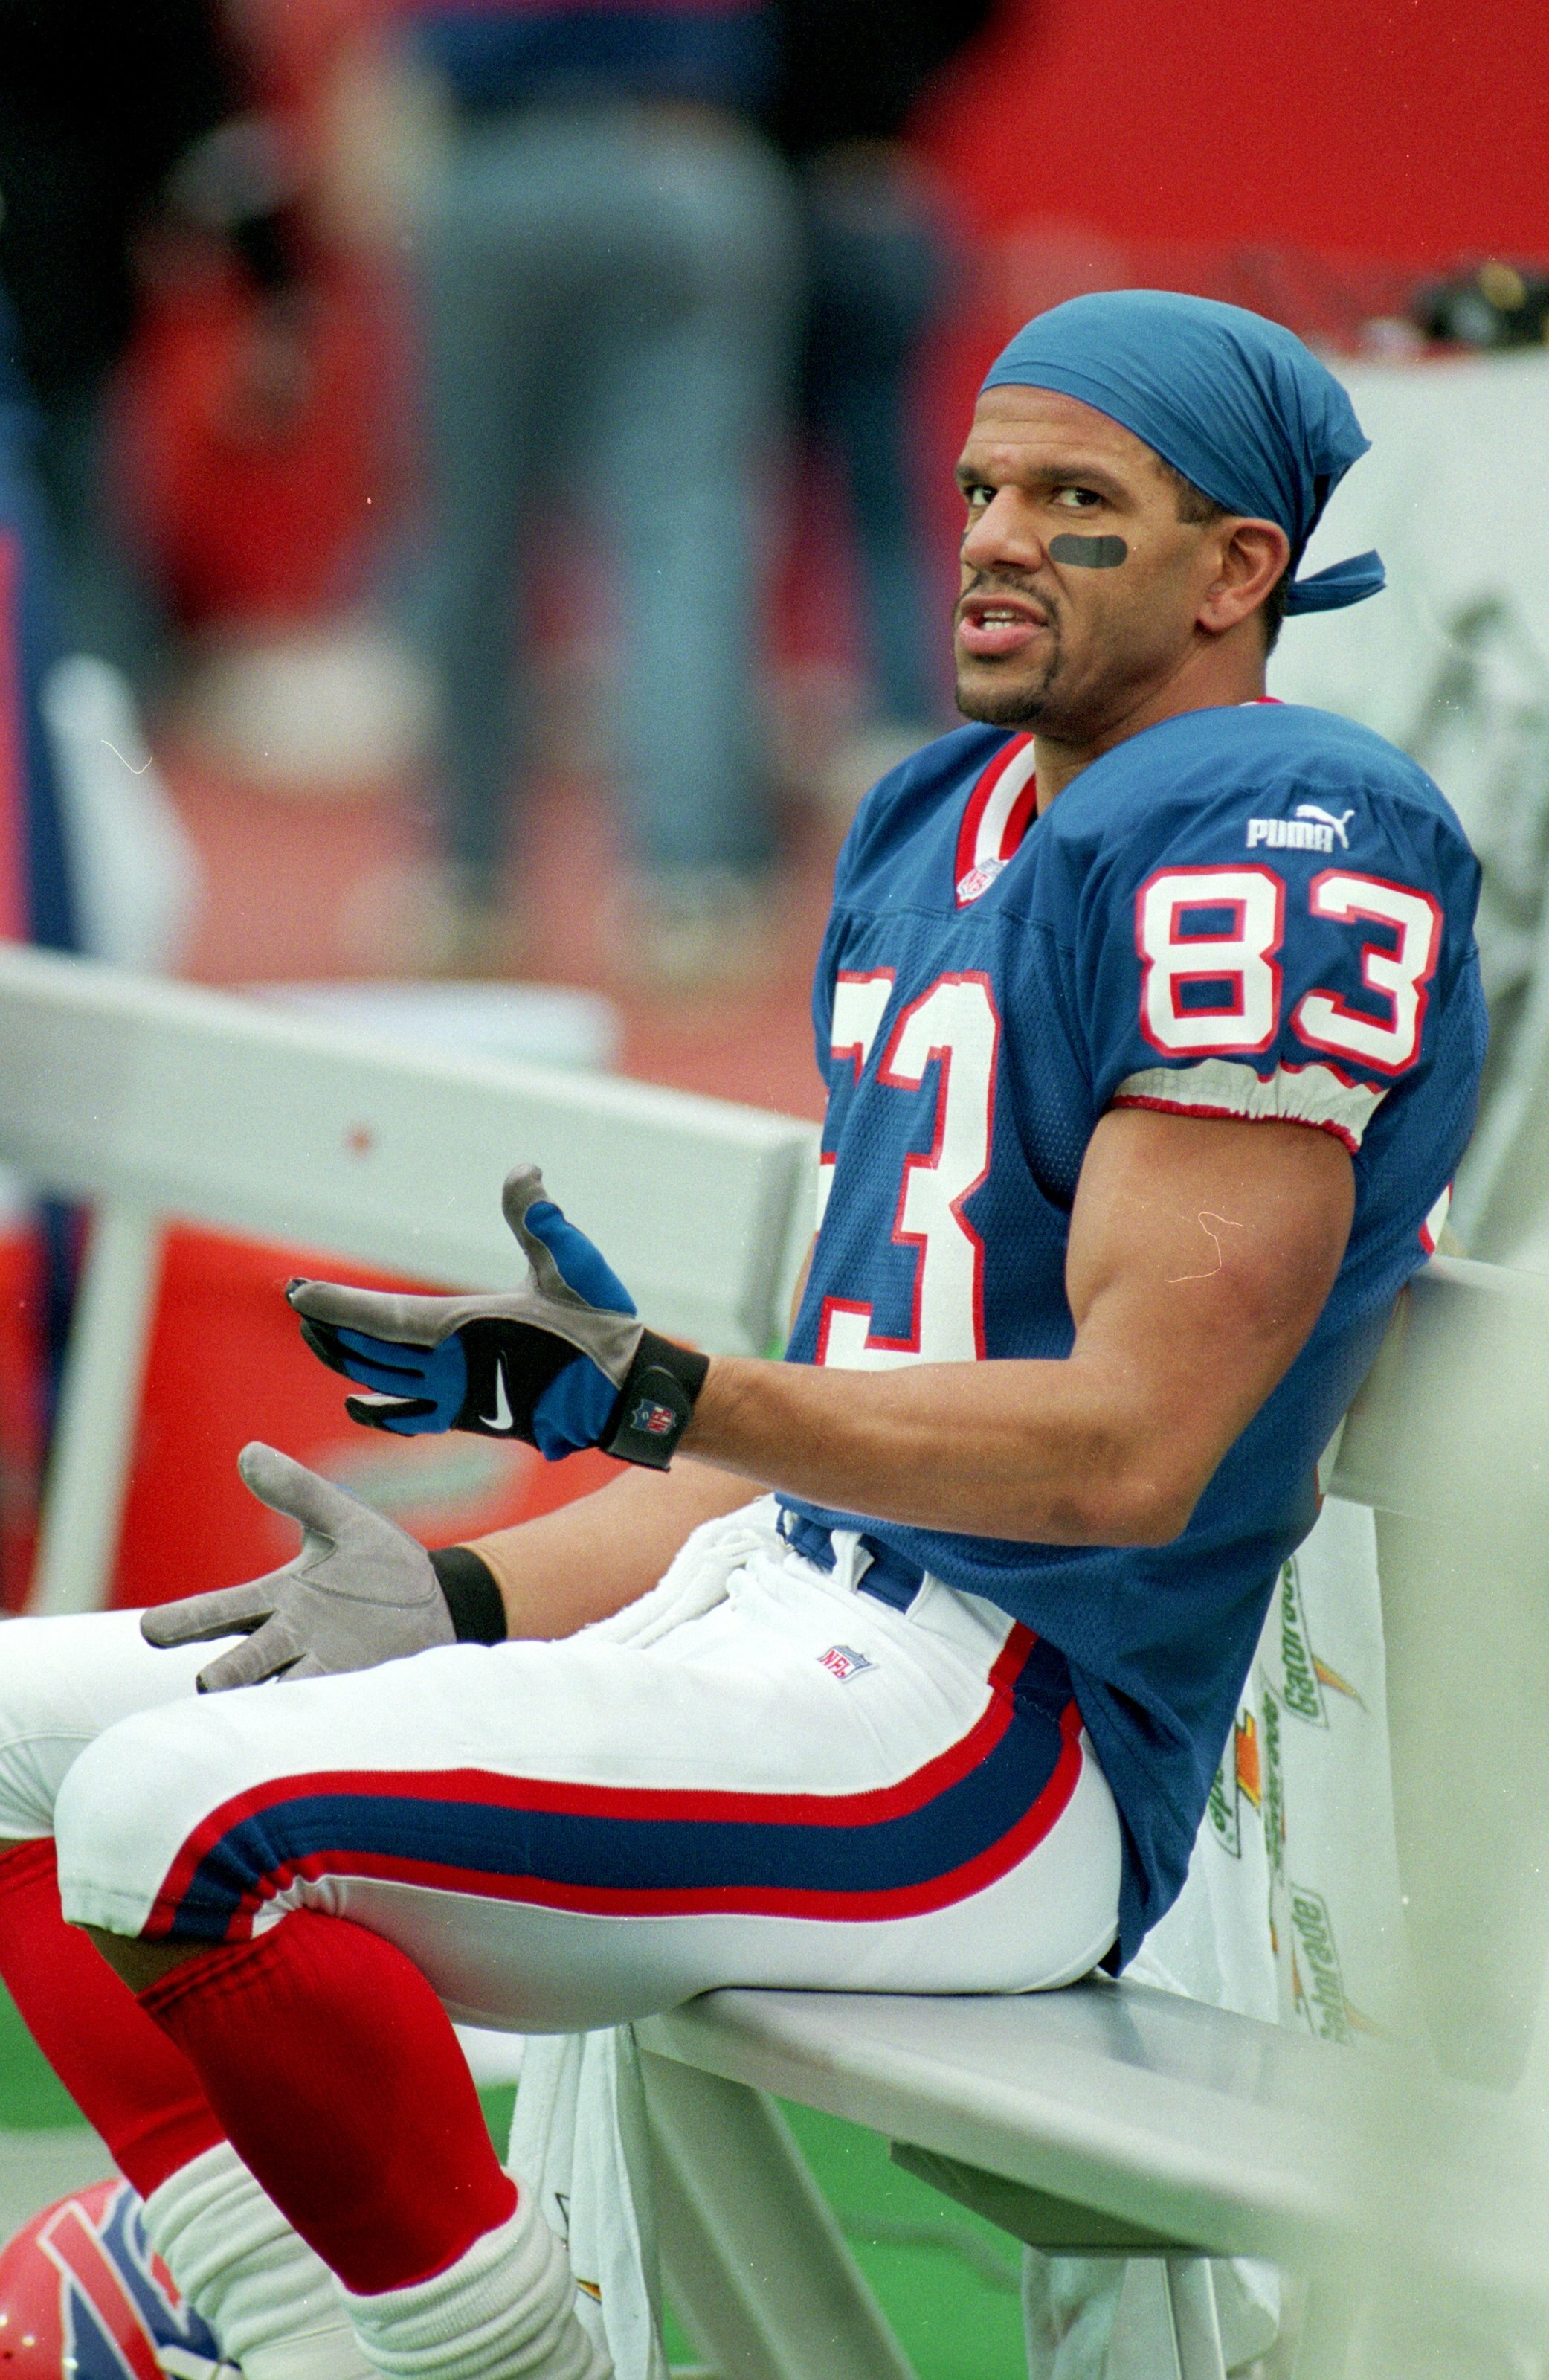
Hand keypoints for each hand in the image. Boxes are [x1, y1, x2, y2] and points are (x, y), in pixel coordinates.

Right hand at [140, 1442, 454, 1689]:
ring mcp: (319, 1669)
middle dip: (226, 1673)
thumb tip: (250, 1452)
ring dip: (263, 1703)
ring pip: (276, 1693)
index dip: (184, 1621)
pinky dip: (313, 1713)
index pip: (217, 1612)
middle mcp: (287, 1641)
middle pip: (240, 1664)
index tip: (151, 1630)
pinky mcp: (355, 1688)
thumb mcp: (341, 1520)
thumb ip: (298, 1491)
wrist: (439, 1601)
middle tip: (211, 1683)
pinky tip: (309, 1722)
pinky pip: (325, 1705)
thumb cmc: (378, 1562)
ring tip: (252, 1712)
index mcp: (275, 1600)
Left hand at [285, 1166, 707, 1466]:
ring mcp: (458, 1398)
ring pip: (383, 1381)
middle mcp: (451, 1369)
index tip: (295, 1293)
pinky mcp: (471, 1417)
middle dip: (329, 1329)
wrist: (625, 1393)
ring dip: (346, 1358)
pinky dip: (375, 1410)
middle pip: (369, 1351)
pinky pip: (408, 1416)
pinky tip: (356, 1403)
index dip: (333, 1305)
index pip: (380, 1317)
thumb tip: (524, 1170)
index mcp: (464, 1330)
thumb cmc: (598, 1325)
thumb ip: (542, 1220)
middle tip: (299, 1306)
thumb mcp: (573, 1264)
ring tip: (318, 1337)